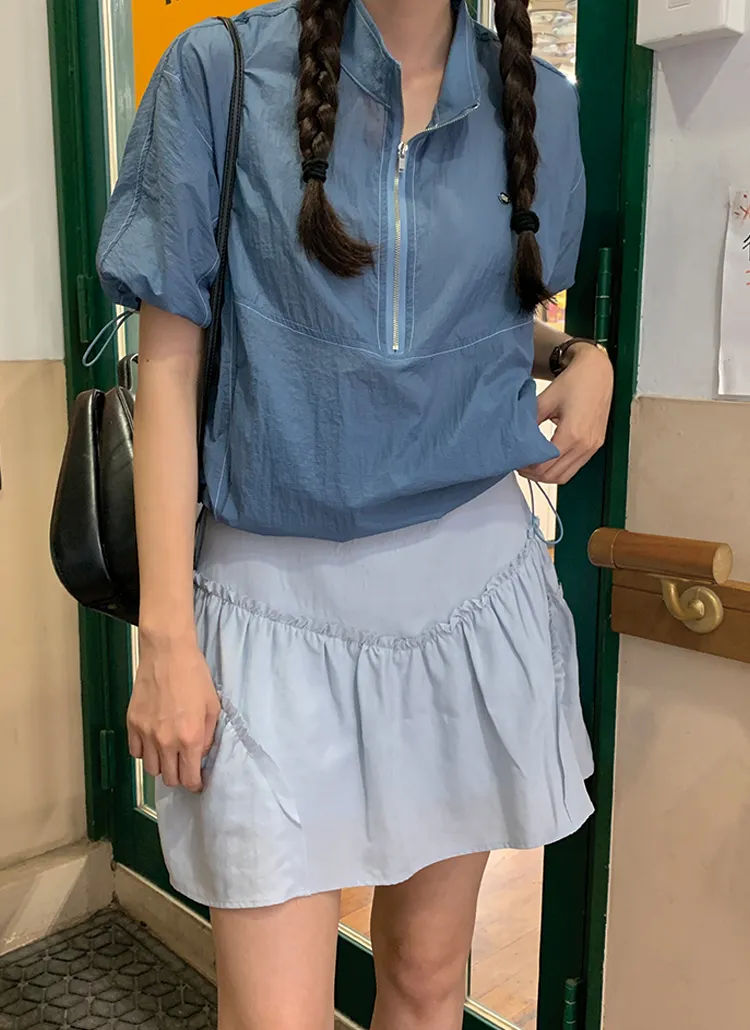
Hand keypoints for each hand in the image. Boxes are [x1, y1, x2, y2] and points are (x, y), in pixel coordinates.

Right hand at [127, 637, 219, 793]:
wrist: (168, 653)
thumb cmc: (194, 676)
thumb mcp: (212, 706)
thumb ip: (207, 736)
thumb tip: (200, 754)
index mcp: (190, 738)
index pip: (189, 778)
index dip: (195, 784)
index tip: (197, 781)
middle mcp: (166, 741)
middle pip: (169, 778)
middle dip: (180, 776)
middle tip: (185, 765)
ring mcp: (146, 733)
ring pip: (151, 769)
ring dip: (162, 766)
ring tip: (169, 753)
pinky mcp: (131, 724)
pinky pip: (136, 752)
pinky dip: (145, 752)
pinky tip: (153, 742)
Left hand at [519, 342, 613, 484]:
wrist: (598, 371)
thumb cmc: (575, 381)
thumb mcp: (545, 400)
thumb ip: (530, 422)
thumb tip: (516, 440)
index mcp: (572, 434)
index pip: (544, 465)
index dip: (526, 467)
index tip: (515, 460)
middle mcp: (585, 444)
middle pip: (553, 475)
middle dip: (533, 474)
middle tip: (519, 464)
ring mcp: (592, 447)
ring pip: (564, 476)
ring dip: (546, 475)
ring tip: (531, 464)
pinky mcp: (595, 445)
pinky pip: (575, 467)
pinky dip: (559, 469)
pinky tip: (547, 459)